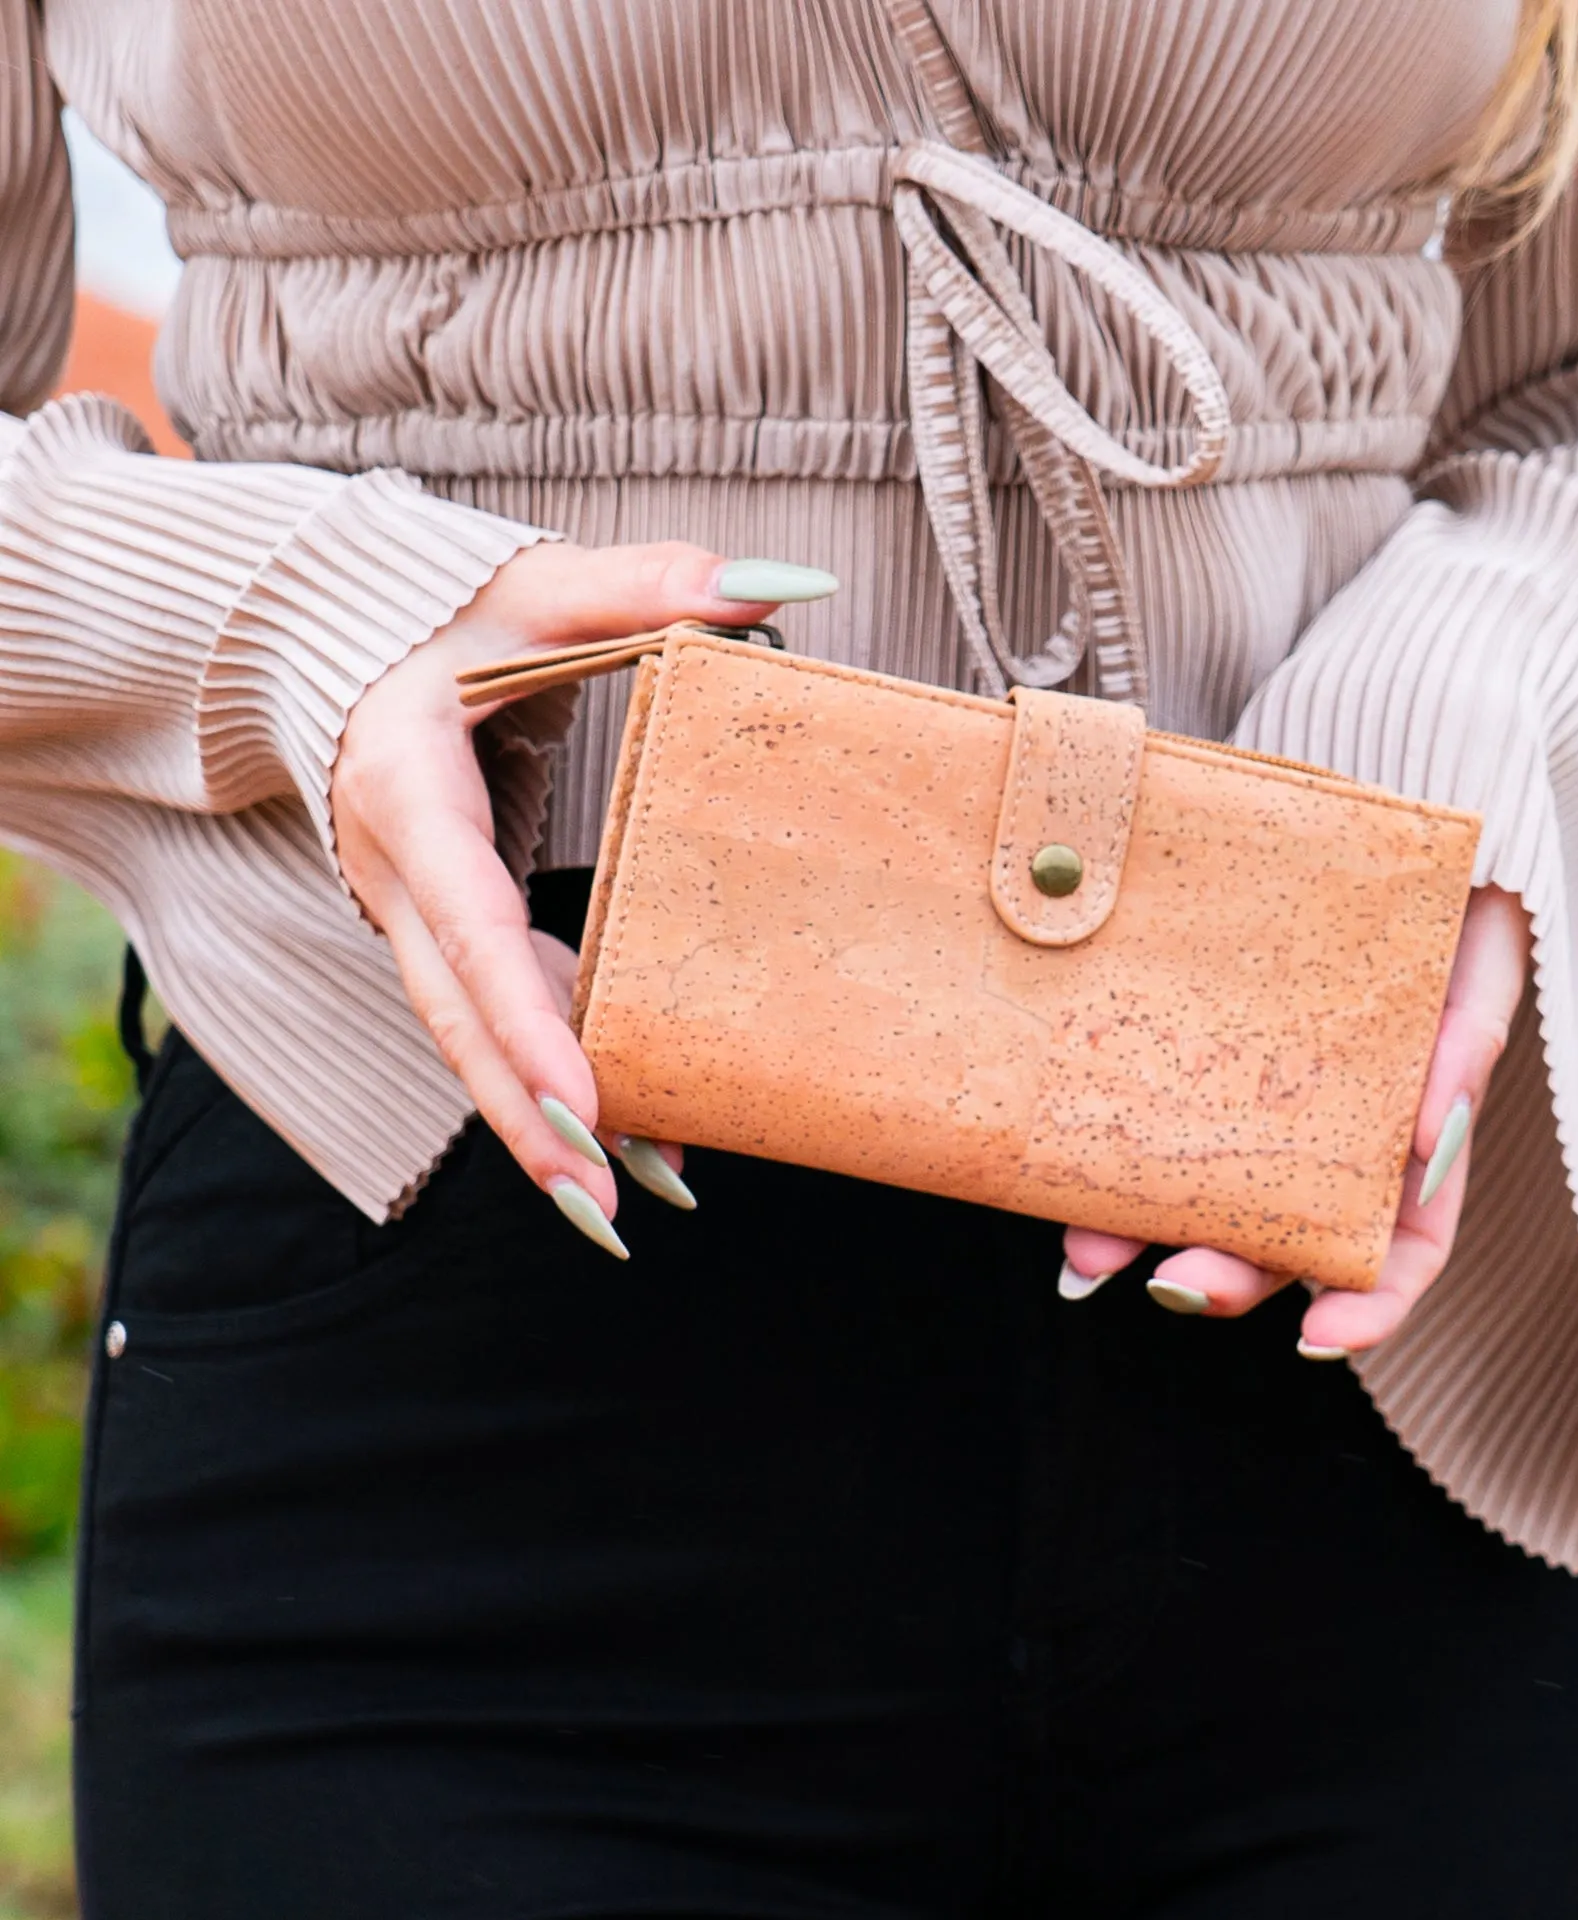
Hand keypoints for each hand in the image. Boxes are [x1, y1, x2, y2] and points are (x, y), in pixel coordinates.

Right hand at [330, 541, 836, 1255]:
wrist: (326, 647)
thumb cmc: (437, 615)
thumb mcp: (534, 584)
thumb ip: (648, 585)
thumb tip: (783, 585)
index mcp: (413, 794)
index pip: (474, 925)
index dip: (528, 1019)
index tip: (584, 1102)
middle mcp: (399, 876)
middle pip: (462, 1020)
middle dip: (528, 1118)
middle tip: (603, 1208)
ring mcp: (414, 915)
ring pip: (474, 1037)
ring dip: (542, 1123)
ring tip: (625, 1204)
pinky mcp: (444, 932)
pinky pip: (494, 1017)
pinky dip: (549, 1077)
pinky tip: (624, 1136)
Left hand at [1059, 886, 1531, 1355]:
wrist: (1390, 811)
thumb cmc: (1452, 896)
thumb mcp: (1480, 956)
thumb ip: (1467, 1043)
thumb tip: (1432, 1142)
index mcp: (1410, 1136)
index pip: (1400, 1251)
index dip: (1367, 1310)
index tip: (1316, 1340)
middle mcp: (1330, 1136)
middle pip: (1282, 1240)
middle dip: (1227, 1276)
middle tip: (1171, 1281)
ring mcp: (1255, 1098)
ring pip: (1202, 1193)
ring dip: (1143, 1237)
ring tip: (1085, 1255)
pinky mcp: (1193, 1053)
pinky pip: (1150, 1118)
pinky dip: (1108, 1160)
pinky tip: (1065, 1182)